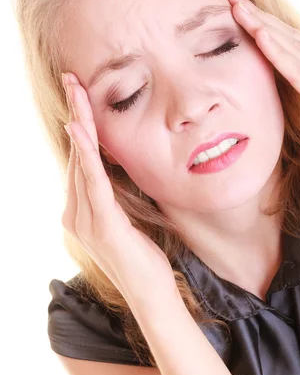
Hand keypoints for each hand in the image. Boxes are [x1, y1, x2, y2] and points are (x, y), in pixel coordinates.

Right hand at [61, 72, 178, 315]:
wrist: (150, 294)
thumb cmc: (142, 257)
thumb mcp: (127, 219)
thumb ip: (114, 197)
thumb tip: (115, 171)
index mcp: (81, 210)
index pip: (79, 161)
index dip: (79, 126)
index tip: (79, 94)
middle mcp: (76, 213)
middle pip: (75, 155)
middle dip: (75, 116)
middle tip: (73, 80)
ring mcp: (85, 221)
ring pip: (81, 163)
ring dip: (79, 125)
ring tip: (76, 92)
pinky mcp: (102, 226)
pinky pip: (93, 184)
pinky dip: (86, 156)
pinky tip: (82, 131)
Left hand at [226, 0, 299, 200]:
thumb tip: (275, 68)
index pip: (295, 40)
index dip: (266, 22)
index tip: (238, 6)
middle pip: (294, 37)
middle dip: (260, 17)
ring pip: (296, 50)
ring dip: (264, 29)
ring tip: (239, 9)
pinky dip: (281, 56)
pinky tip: (262, 39)